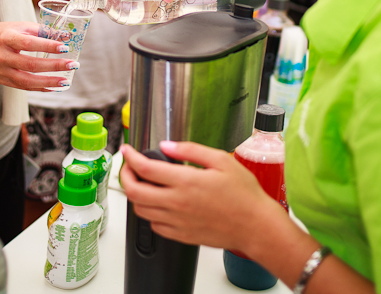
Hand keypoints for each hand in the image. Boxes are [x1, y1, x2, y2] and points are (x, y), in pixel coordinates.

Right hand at [0, 21, 77, 90]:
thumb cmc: (1, 34)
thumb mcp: (17, 26)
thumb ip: (39, 31)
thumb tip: (64, 36)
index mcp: (6, 38)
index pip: (29, 43)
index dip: (47, 46)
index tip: (65, 47)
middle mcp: (2, 56)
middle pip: (30, 64)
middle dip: (54, 66)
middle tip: (73, 64)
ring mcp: (1, 71)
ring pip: (27, 80)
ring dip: (49, 82)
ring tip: (66, 81)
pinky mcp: (3, 81)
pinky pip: (24, 87)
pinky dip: (40, 88)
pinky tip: (54, 87)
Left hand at [120, 141, 280, 252]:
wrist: (255, 226)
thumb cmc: (244, 195)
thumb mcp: (221, 161)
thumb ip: (190, 150)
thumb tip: (166, 145)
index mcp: (185, 182)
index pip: (144, 168)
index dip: (130, 157)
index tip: (128, 150)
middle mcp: (176, 203)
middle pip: (134, 191)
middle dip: (125, 176)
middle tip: (128, 167)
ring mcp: (177, 222)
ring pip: (140, 210)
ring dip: (136, 195)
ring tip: (143, 184)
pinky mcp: (180, 236)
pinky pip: (154, 225)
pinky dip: (149, 213)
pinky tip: (158, 203)